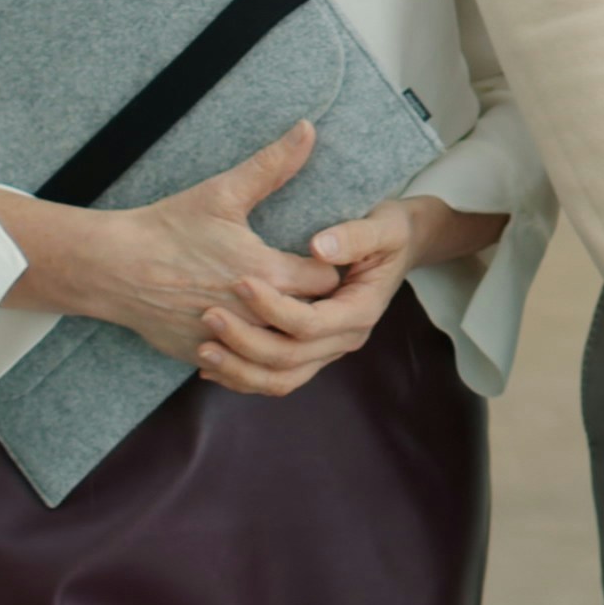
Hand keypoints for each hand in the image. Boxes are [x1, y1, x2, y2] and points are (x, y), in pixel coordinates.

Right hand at [0, 122, 344, 374]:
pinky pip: (244, 370)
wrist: (111, 268)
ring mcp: (228, 341)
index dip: (334, 267)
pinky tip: (262, 335)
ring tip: (298, 313)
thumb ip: (272, 164)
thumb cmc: (168, 227)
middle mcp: (253, 314)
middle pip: (312, 320)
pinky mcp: (203, 358)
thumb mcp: (223, 193)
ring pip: (281, 352)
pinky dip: (256, 356)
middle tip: (323, 286)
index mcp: (266, 272)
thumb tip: (308, 128)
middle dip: (320, 304)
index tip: (331, 256)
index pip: (329, 280)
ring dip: (291, 334)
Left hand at [194, 195, 507, 397]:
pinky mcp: (312, 353)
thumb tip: (319, 248)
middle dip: (246, 341)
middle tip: (209, 315)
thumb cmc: (389, 230)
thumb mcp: (383, 225)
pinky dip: (243, 377)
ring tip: (203, 349)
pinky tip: (211, 366)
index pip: (310, 324)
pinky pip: (276, 378)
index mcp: (360, 311)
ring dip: (240, 369)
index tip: (240, 282)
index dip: (273, 308)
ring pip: (280, 379)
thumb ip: (354, 236)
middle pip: (290, 357)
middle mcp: (345, 339)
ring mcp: (329, 351)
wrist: (401, 246)